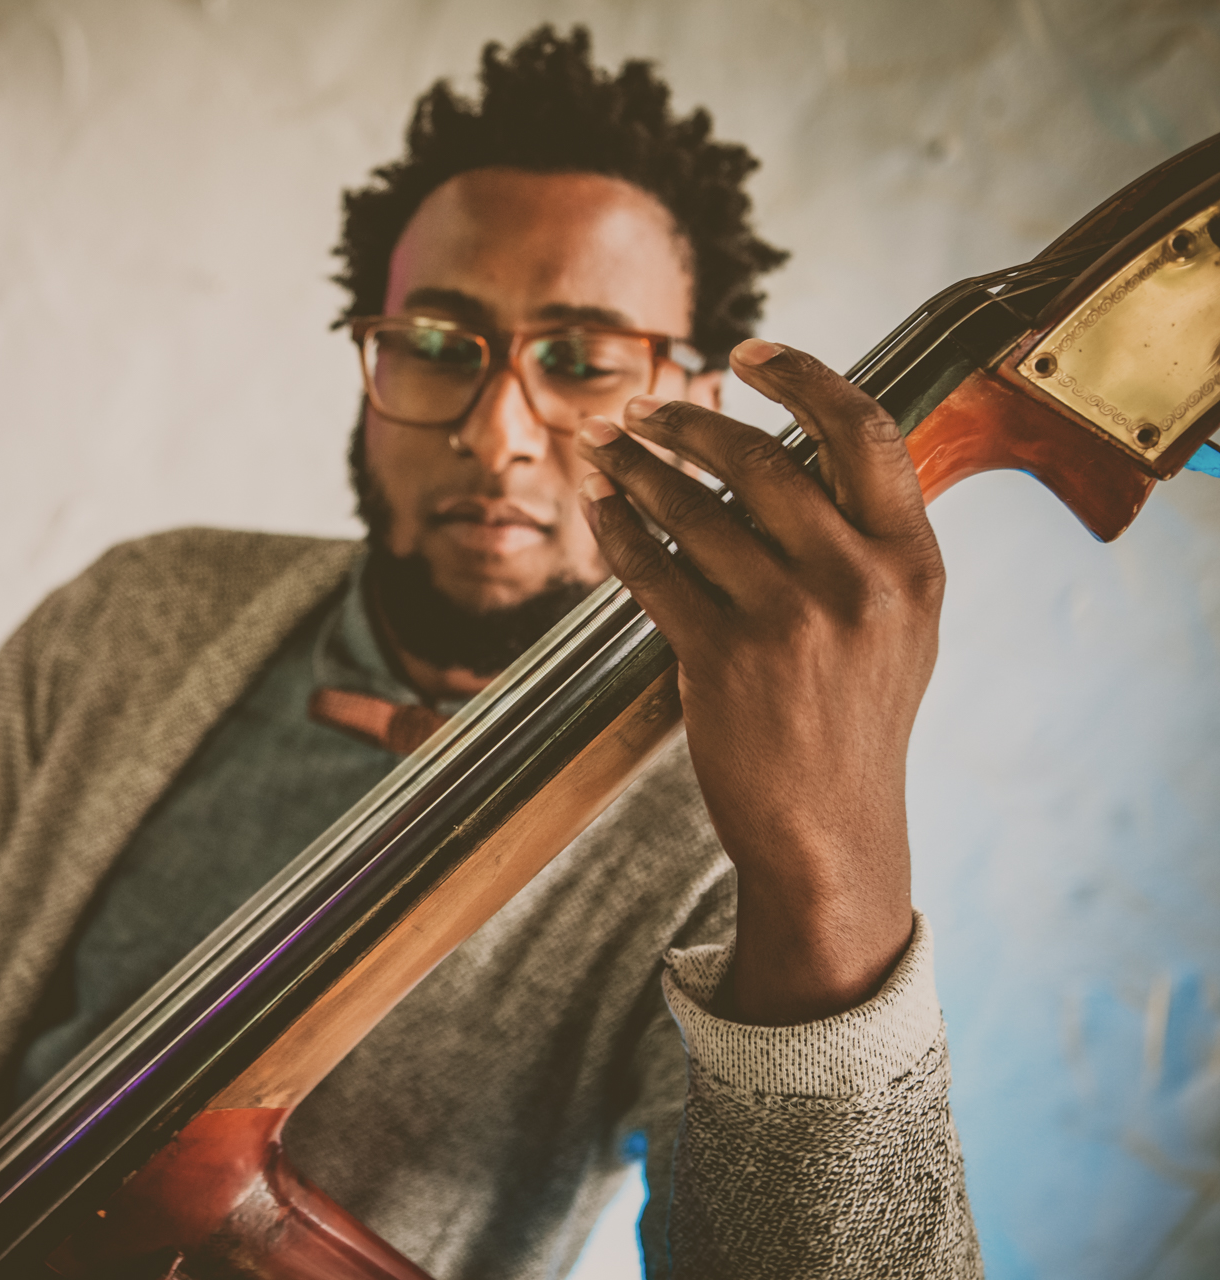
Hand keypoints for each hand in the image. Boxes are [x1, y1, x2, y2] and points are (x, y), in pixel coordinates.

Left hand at [574, 338, 943, 1025]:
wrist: (830, 832)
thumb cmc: (856, 719)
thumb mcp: (900, 623)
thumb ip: (868, 540)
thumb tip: (806, 449)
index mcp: (913, 561)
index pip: (865, 431)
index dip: (802, 376)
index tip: (747, 353)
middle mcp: (858, 582)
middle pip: (761, 459)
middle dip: (687, 422)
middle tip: (642, 410)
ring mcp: (790, 621)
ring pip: (694, 509)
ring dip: (636, 468)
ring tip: (603, 448)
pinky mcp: (723, 660)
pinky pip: (653, 570)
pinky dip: (617, 530)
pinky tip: (597, 507)